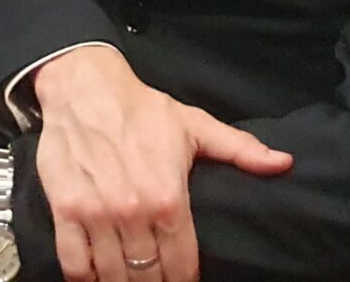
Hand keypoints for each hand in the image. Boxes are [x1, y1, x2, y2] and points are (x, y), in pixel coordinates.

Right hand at [32, 43, 290, 281]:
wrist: (83, 87)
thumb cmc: (141, 108)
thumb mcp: (194, 125)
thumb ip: (240, 149)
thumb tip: (284, 163)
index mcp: (168, 198)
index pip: (182, 265)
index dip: (186, 281)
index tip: (185, 281)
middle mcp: (132, 212)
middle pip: (147, 276)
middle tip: (158, 279)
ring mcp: (96, 215)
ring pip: (113, 275)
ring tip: (132, 280)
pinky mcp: (66, 212)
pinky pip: (75, 264)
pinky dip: (85, 278)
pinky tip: (97, 278)